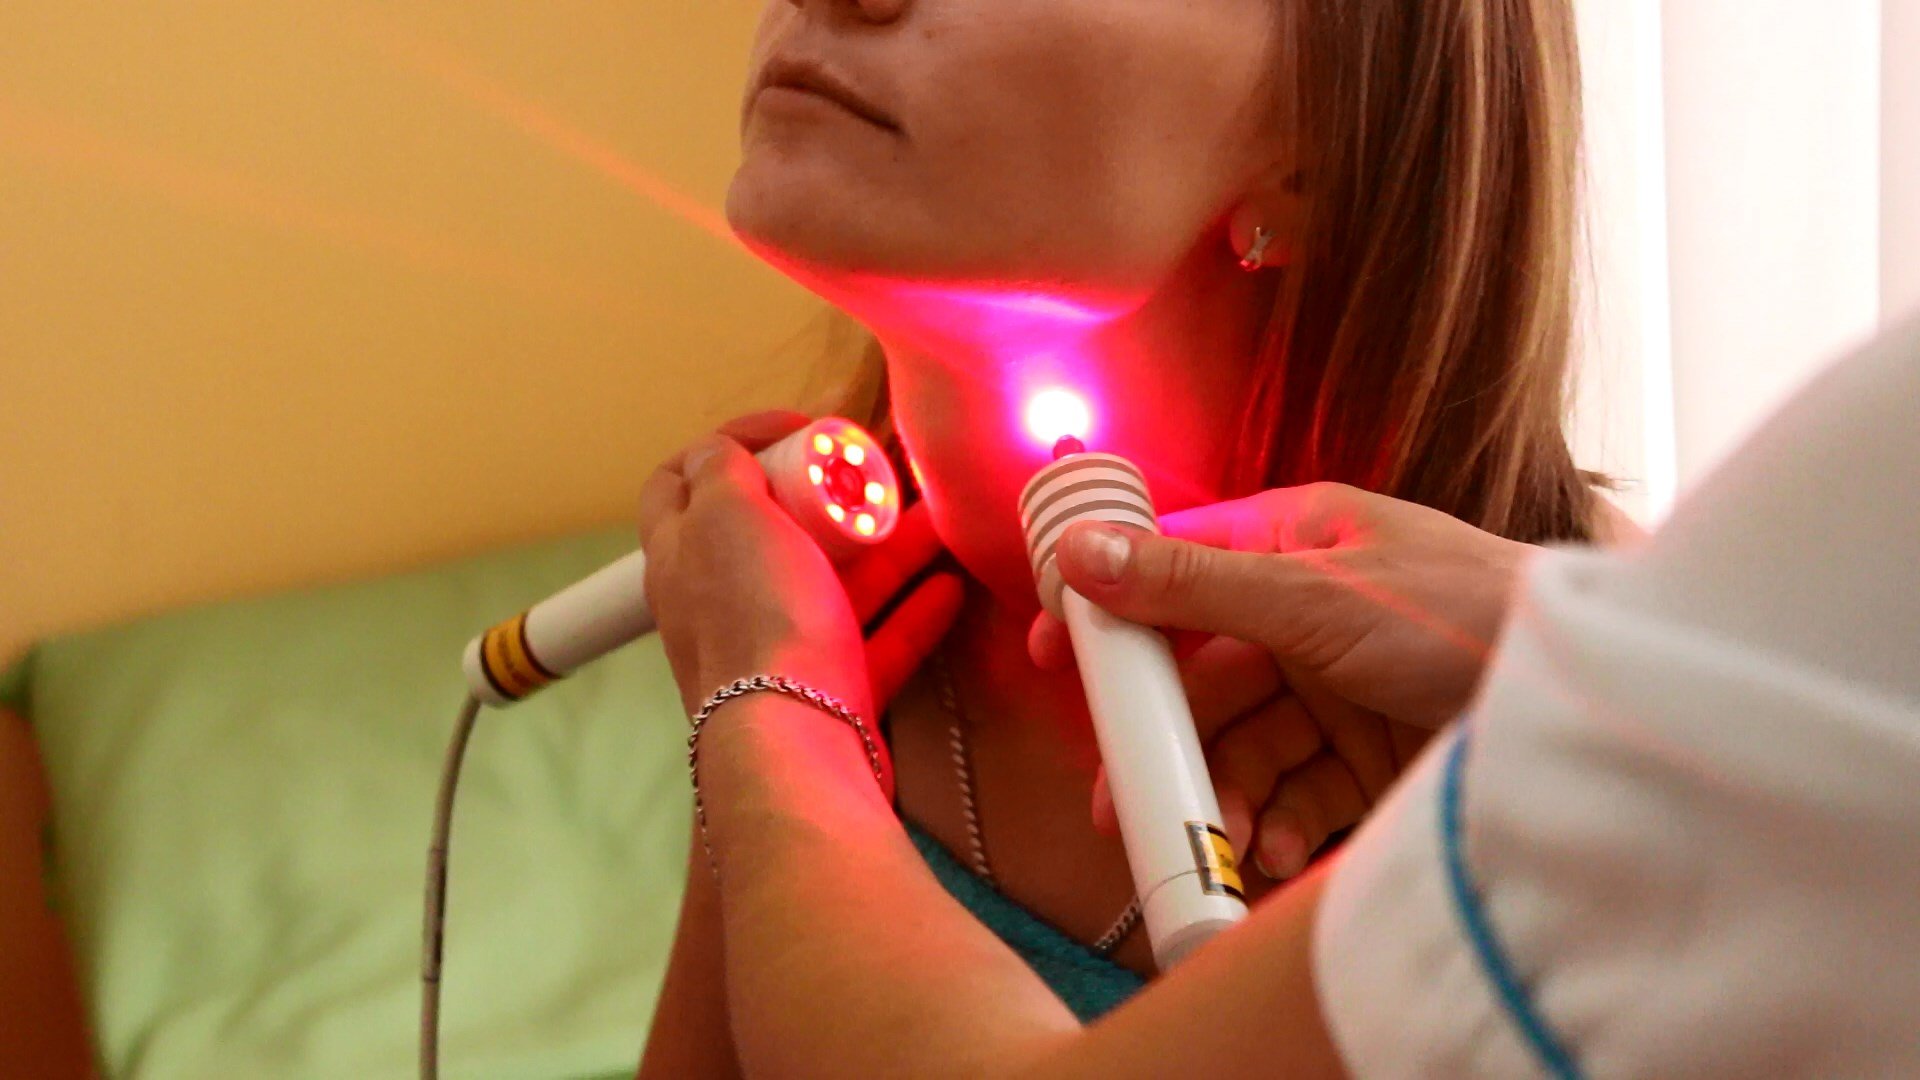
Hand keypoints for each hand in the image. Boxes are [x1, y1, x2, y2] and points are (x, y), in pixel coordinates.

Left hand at [640, 413, 963, 790]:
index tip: (798, 428)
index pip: (682, 480)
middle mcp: (722, 602)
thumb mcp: (726, 516)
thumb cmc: (755, 618)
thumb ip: (719, 472)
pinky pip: (877, 643)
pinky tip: (952, 586)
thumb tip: (715, 452)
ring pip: (836, 585)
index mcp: (682, 554)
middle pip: (774, 532)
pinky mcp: (830, 694)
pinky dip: (913, 612)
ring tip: (936, 517)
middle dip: (830, 496)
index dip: (734, 440)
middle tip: (876, 474)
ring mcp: (778, 650)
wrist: (794, 741)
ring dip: (888, 549)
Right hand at [1030, 483, 1529, 875]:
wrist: (1589, 709)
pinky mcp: (1367, 757)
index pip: (1175, 564)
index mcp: (1297, 539)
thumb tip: (1085, 550)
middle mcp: (1310, 610)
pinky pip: (1294, 792)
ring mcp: (1339, 686)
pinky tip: (1279, 852)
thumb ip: (1196, 583)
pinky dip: (1279, 825)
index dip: (1112, 607)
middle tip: (1125, 797)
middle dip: (1168, 741)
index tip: (1056, 652)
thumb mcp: (1320, 595)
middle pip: (1203, 676)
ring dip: (1227, 795)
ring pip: (1245, 744)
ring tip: (1229, 839)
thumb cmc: (1472, 614)